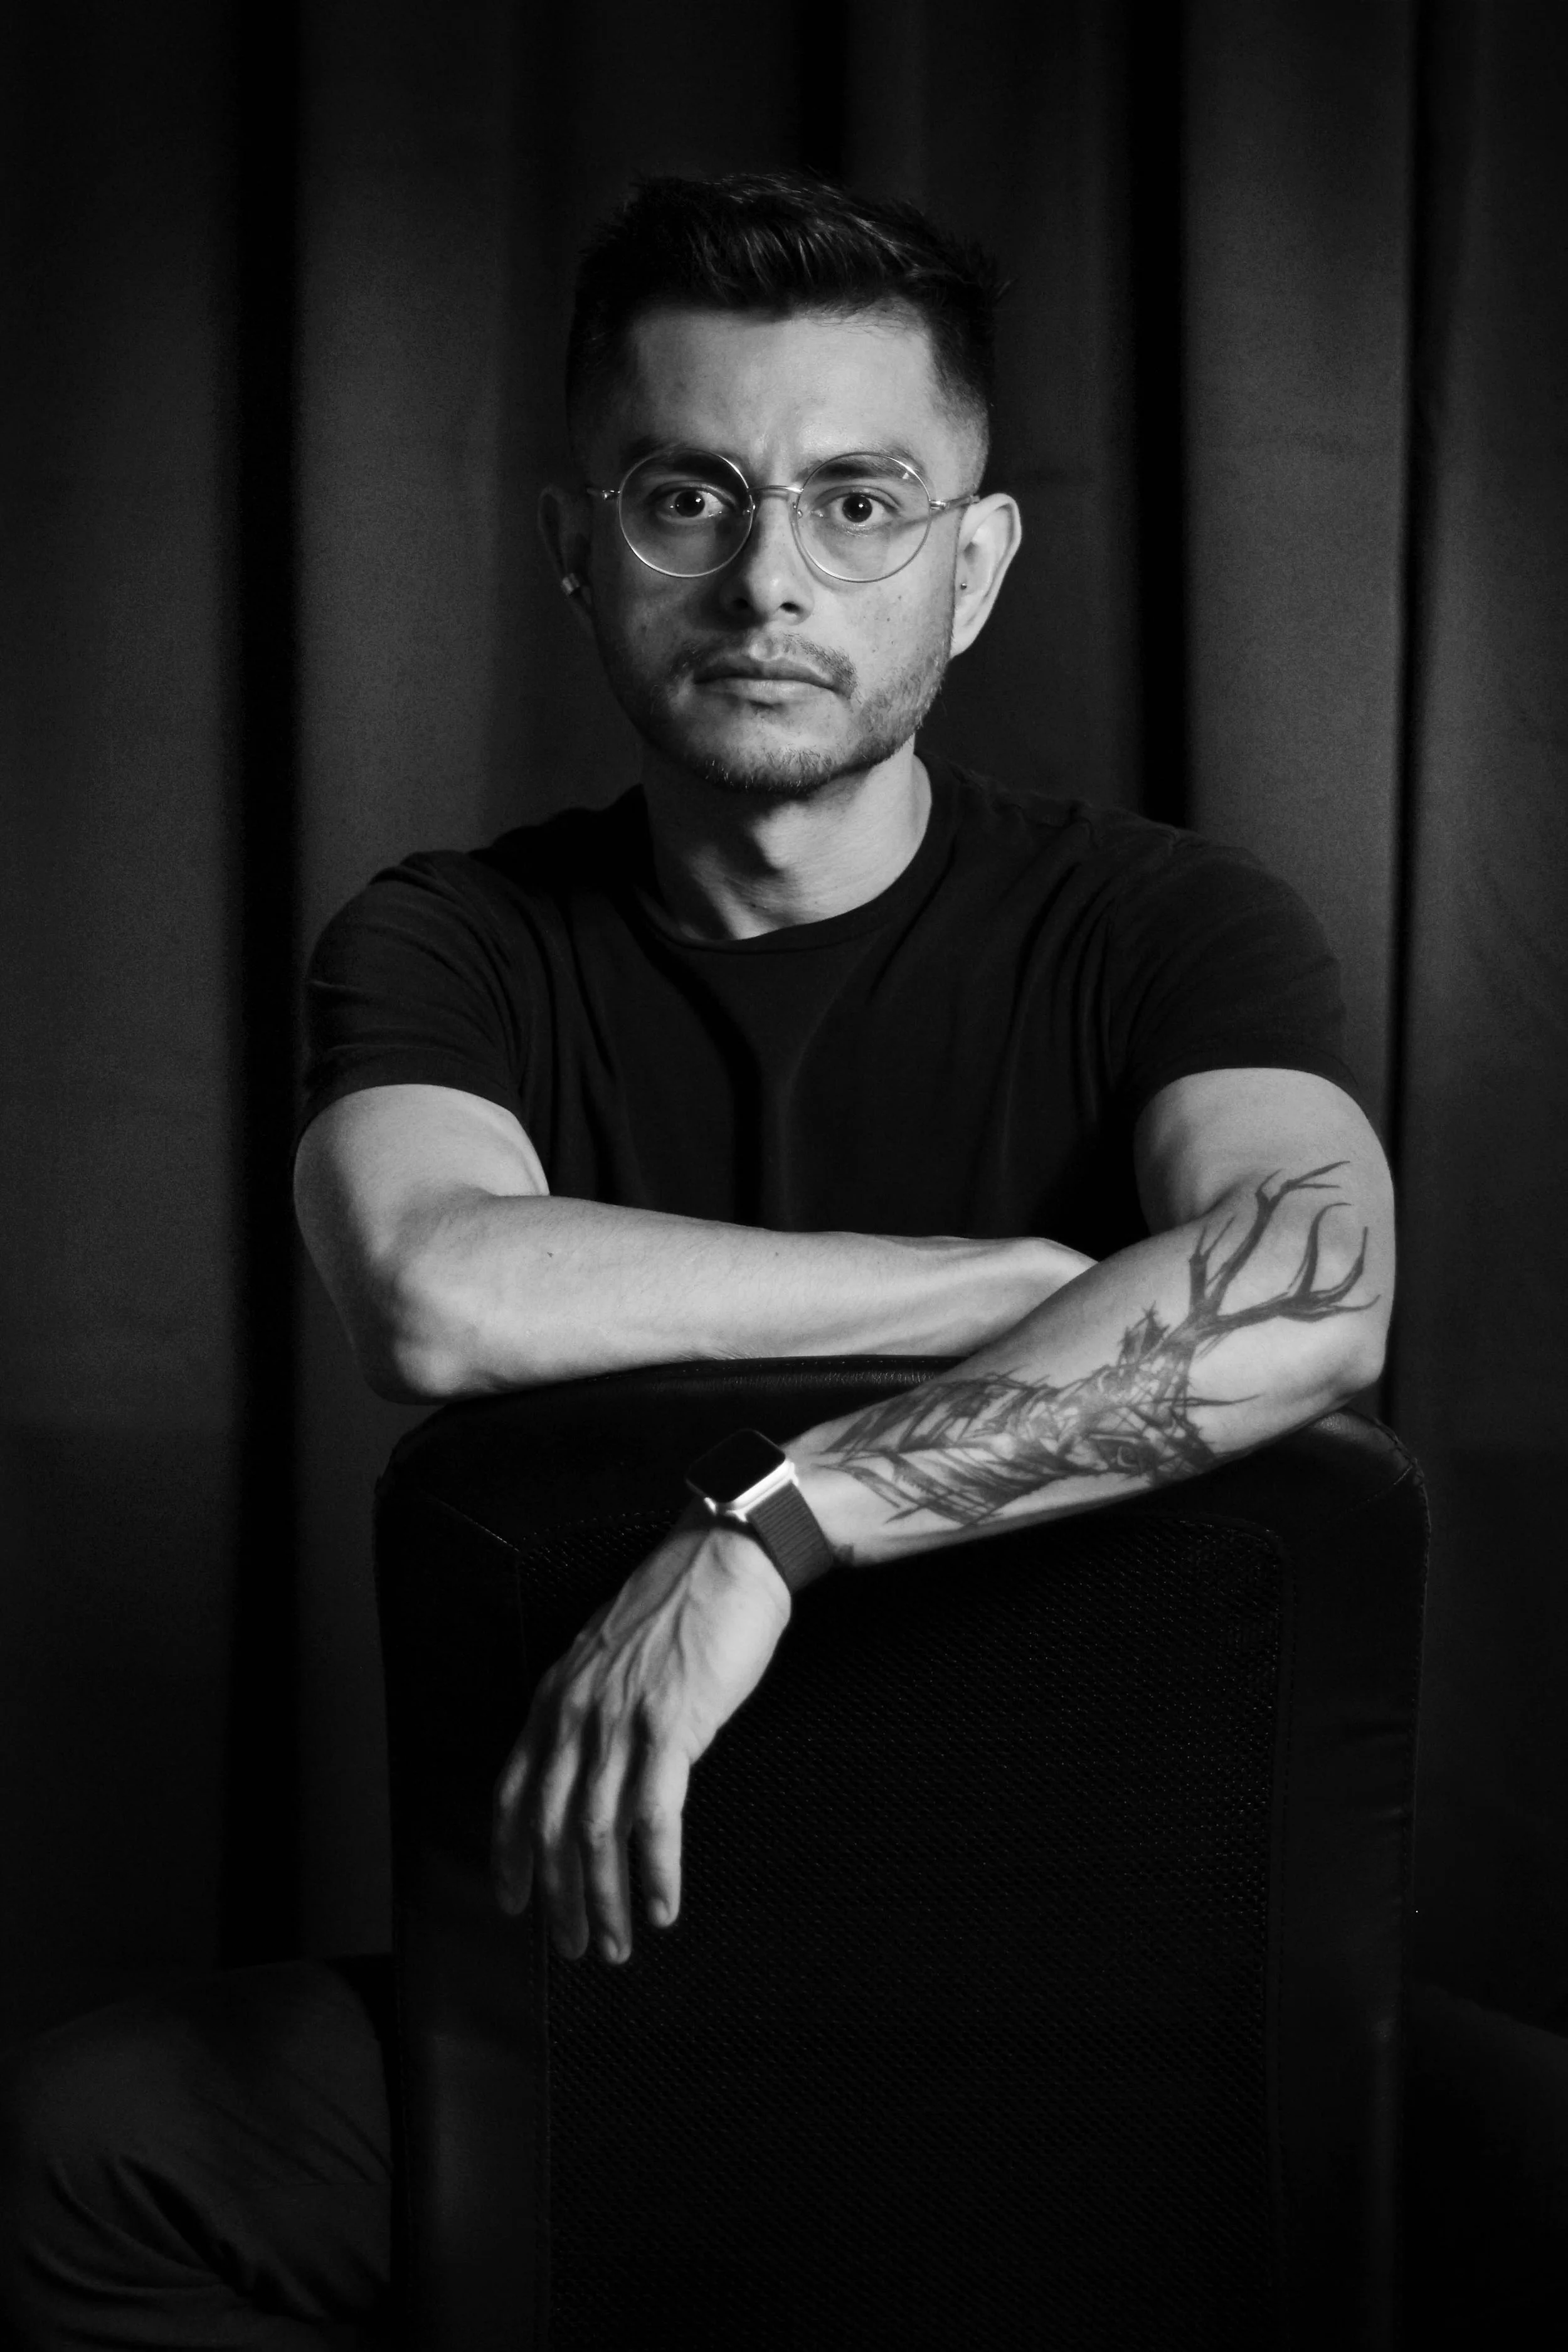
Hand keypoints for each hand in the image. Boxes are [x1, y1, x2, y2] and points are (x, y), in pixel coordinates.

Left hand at [491, 1513, 792, 1961]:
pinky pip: (654, 1819)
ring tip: (616, 1946)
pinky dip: (656, 1873)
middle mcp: (577, 1714)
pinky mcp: (672, 1726)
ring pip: (596, 1834)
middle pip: (552, 1827)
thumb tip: (591, 1763)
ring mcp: (621, 1721)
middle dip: (558, 1898)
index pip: (514, 1792)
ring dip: (604, 1901)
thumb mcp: (611, 1656)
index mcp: (557, 1697)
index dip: (509, 1855)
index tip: (513, 1903)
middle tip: (572, 1948)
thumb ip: (592, 1707)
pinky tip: (663, 1907)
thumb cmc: (680, 1605)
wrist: (728, 1555)